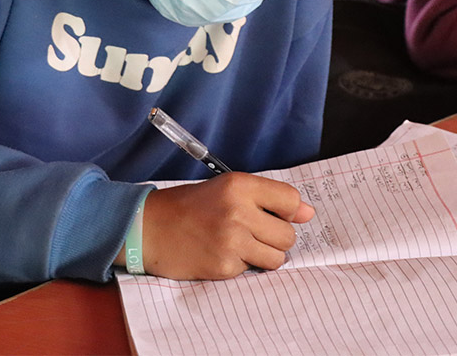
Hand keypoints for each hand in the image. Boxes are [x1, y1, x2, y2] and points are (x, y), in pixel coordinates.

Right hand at [139, 173, 314, 279]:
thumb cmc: (188, 207)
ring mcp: (231, 241)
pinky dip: (241, 265)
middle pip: (288, 235)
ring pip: (277, 257)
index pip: (291, 200)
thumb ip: (267, 197)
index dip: (290, 212)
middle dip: (276, 237)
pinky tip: (221, 254)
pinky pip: (252, 270)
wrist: (148, 228)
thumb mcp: (225, 189)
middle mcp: (238, 211)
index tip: (280, 216)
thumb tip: (308, 213)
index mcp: (239, 186)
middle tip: (253, 233)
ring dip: (264, 255)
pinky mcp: (224, 266)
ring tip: (240, 245)